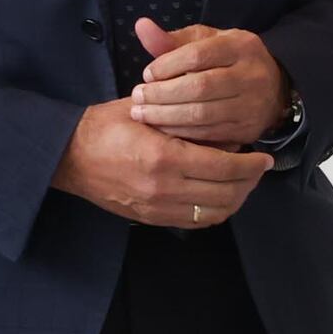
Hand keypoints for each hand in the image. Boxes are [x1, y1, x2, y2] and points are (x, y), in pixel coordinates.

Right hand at [54, 103, 272, 227]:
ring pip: (215, 213)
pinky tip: (220, 195)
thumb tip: (228, 136)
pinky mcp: (151, 219)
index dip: (251, 165)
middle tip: (258, 169)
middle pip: (226, 194)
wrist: (69, 156)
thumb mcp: (148, 111)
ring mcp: (157, 208)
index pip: (224, 167)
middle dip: (249, 182)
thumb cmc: (106, 126)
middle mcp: (163, 188)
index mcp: (164, 157)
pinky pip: (195, 222)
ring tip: (243, 182)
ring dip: (236, 199)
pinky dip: (215, 211)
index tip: (263, 157)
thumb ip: (188, 122)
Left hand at [126, 19, 293, 146]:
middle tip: (137, 97)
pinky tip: (162, 128)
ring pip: (202, 113)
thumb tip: (141, 26)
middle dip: (162, 94)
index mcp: (241, 46)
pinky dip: (180, 132)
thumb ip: (172, 39)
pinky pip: (208, 134)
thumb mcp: (206, 43)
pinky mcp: (247, 130)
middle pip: (200, 86)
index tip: (147, 74)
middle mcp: (252, 75)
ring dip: (166, 116)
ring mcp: (252, 105)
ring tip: (143, 114)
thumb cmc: (227, 62)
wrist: (272, 89)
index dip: (167, 66)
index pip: (198, 55)